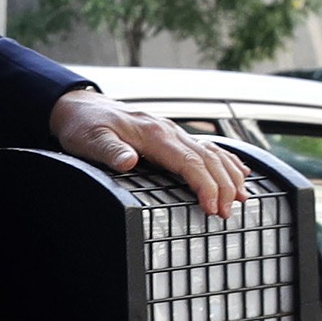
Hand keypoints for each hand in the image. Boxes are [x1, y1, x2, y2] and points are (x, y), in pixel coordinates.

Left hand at [50, 89, 249, 216]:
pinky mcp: (169, 136)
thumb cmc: (84, 125)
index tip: (212, 207)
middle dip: (223, 186)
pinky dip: (226, 160)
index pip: (189, 161)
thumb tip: (128, 161)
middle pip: (207, 158)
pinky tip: (239, 171)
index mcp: (153, 133)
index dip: (205, 185)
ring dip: (229, 175)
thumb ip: (110, 151)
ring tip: (242, 199)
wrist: (79, 107)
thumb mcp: (90, 140)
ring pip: (211, 152)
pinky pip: (205, 146)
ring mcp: (171, 132)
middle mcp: (168, 131)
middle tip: (227, 213)